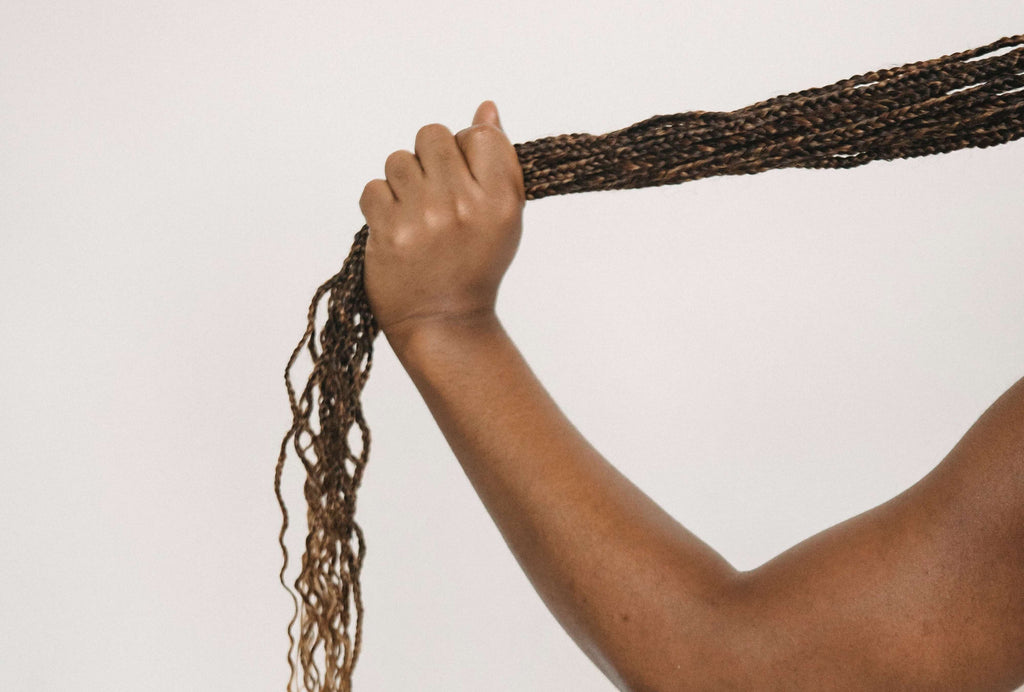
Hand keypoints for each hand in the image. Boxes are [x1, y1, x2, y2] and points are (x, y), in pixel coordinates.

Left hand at [359, 100, 525, 342]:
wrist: (444, 321)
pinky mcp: (390, 232)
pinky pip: (373, 188)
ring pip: (398, 160)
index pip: (480, 134)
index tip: (462, 176)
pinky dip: (380, 206)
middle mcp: (464, 205)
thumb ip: (497, 161)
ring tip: (415, 215)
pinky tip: (397, 229)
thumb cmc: (475, 263)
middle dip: (429, 159)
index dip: (465, 148)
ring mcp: (425, 218)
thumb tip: (486, 108)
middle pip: (432, 135)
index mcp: (501, 201)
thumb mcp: (503, 217)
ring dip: (402, 183)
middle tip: (434, 194)